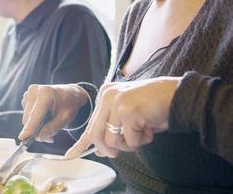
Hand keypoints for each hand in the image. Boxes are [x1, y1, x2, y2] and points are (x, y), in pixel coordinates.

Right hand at [19, 84, 87, 141]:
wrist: (69, 93)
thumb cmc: (69, 105)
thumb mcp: (66, 118)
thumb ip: (52, 128)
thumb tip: (38, 137)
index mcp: (46, 93)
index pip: (35, 114)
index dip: (29, 127)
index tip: (22, 138)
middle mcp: (34, 91)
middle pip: (28, 118)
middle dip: (36, 131)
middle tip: (50, 138)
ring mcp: (28, 93)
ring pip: (26, 118)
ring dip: (35, 126)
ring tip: (50, 125)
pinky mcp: (25, 97)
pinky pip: (26, 115)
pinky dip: (34, 121)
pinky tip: (44, 118)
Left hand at [66, 77, 180, 158]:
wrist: (178, 95)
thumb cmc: (155, 106)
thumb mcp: (128, 117)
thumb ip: (111, 130)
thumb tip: (98, 150)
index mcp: (104, 94)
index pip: (91, 124)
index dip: (83, 143)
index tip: (70, 155)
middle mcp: (107, 96)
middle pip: (97, 136)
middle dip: (111, 148)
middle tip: (130, 143)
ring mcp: (116, 103)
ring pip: (112, 142)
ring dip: (130, 143)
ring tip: (142, 130)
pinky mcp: (127, 111)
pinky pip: (130, 140)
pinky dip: (142, 139)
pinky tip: (149, 127)